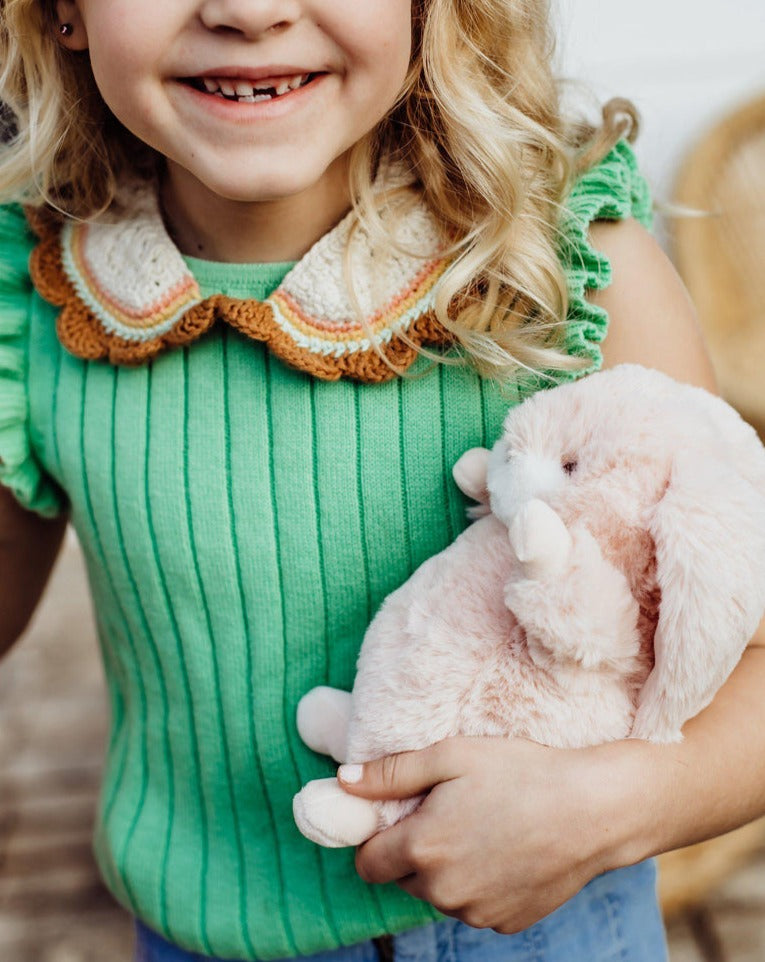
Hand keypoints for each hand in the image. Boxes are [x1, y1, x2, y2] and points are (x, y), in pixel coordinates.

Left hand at [339, 736, 649, 932]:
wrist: (594, 809)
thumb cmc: (521, 773)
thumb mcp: (451, 756)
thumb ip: (391, 773)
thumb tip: (343, 782)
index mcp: (421, 849)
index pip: (367, 863)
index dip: (376, 836)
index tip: (401, 813)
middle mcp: (443, 892)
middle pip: (403, 878)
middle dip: (413, 849)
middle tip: (447, 811)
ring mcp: (477, 913)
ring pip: (440, 893)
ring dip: (446, 868)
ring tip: (482, 826)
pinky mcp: (507, 924)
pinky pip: (475, 905)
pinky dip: (479, 883)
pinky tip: (506, 849)